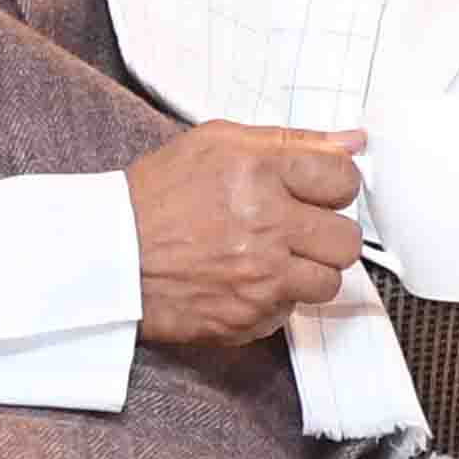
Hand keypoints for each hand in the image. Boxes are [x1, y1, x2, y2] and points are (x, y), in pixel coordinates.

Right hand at [129, 120, 365, 345]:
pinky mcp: (247, 317)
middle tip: (295, 229)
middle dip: (326, 233)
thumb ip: (294, 141)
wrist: (104, 258)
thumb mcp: (217, 143)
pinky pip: (290, 312)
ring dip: (307, 271)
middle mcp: (265, 227)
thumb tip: (355, 141)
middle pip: (346, 239)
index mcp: (260, 173)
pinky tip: (245, 282)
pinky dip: (275, 300)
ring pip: (329, 282)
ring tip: (273, 258)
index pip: (345, 180)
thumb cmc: (155, 198)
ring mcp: (259, 278)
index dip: (332, 186)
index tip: (314, 192)